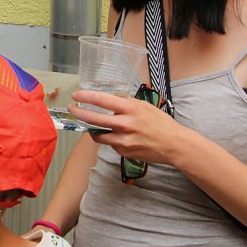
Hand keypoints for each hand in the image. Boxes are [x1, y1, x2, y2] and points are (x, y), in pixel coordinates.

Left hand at [69, 89, 189, 165]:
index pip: (101, 100)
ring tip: (90, 124)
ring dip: (91, 129)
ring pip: (97, 134)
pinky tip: (117, 136)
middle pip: (93, 118)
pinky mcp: (124, 151)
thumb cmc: (160, 122)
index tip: (76, 95)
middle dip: (79, 113)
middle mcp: (124, 124)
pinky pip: (110, 143)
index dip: (85, 97)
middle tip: (72, 109)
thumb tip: (107, 100)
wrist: (174, 144)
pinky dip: (110, 139)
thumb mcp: (143, 106)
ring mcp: (123, 140)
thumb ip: (125, 102)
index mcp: (130, 108)